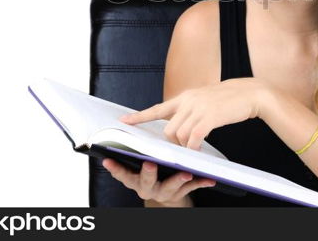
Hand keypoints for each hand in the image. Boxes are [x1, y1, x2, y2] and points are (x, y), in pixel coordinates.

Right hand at [101, 158, 215, 205]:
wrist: (169, 192)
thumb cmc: (154, 170)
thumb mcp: (143, 162)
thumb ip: (137, 150)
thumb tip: (122, 125)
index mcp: (135, 179)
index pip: (123, 174)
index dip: (115, 168)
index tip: (108, 160)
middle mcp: (147, 187)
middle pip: (146, 181)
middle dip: (148, 173)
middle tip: (150, 164)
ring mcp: (164, 192)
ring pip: (170, 187)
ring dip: (177, 179)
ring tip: (185, 173)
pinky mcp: (180, 193)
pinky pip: (191, 189)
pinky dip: (200, 182)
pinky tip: (209, 179)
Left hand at [119, 78, 268, 150]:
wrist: (251, 92)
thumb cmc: (229, 99)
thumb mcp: (205, 99)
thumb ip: (191, 109)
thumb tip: (181, 125)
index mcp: (185, 96)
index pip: (157, 108)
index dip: (139, 116)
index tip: (123, 122)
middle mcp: (189, 101)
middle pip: (168, 129)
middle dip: (172, 143)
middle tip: (181, 149)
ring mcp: (199, 108)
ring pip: (180, 135)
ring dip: (184, 147)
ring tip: (193, 150)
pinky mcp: (210, 117)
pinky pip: (194, 138)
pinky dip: (194, 148)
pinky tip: (198, 151)